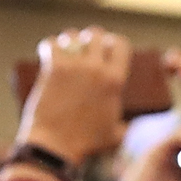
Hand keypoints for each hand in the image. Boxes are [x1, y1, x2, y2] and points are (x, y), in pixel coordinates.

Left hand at [15, 29, 140, 169]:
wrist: (57, 147)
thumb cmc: (87, 144)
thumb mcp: (117, 134)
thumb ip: (128, 124)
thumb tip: (133, 123)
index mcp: (116, 81)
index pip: (121, 44)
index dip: (113, 42)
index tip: (106, 48)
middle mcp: (97, 69)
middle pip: (96, 33)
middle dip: (89, 38)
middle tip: (82, 50)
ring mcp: (75, 67)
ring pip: (73, 35)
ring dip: (69, 40)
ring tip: (65, 50)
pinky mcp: (53, 69)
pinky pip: (51, 44)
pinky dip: (49, 46)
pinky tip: (48, 53)